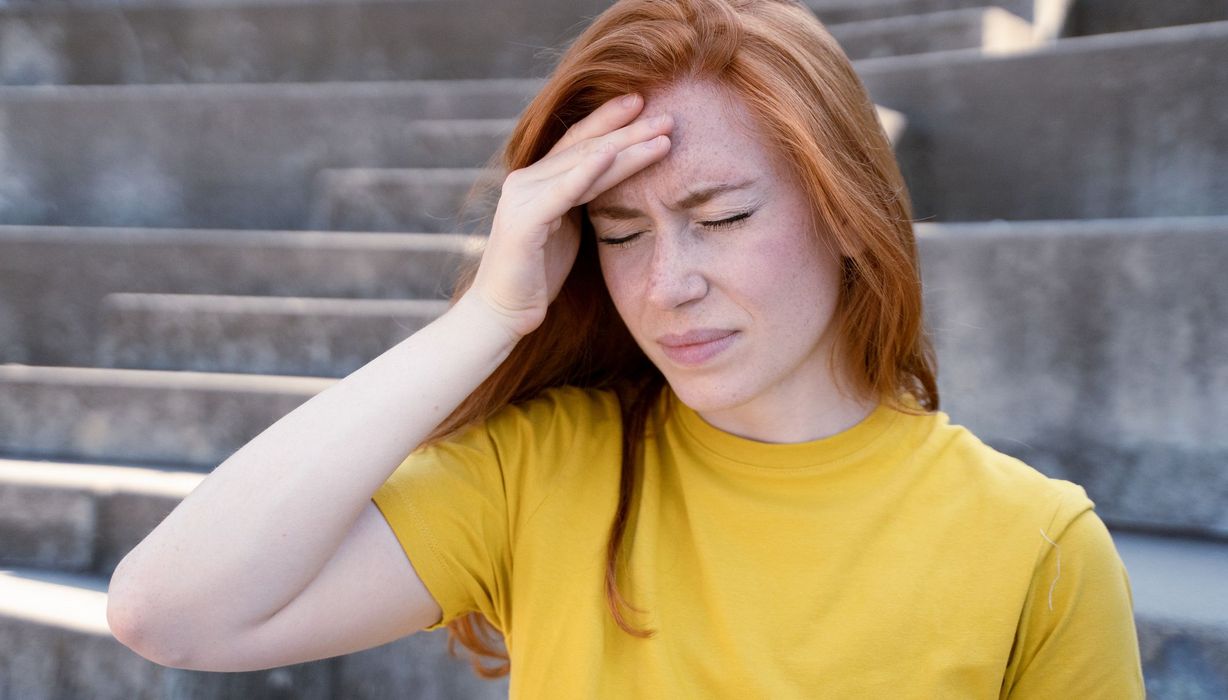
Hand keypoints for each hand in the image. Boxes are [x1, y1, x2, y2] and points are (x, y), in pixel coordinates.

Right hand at [465, 93, 673, 340]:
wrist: (502, 312)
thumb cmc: (537, 275)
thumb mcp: (567, 228)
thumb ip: (582, 199)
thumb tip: (612, 180)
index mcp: (539, 180)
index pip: (581, 142)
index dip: (613, 121)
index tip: (648, 104)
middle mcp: (527, 179)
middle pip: (586, 146)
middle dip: (629, 129)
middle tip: (668, 114)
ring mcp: (522, 197)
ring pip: (582, 164)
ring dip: (625, 148)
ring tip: (661, 135)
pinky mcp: (524, 220)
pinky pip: (562, 191)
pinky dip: (586, 172)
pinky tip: (610, 156)